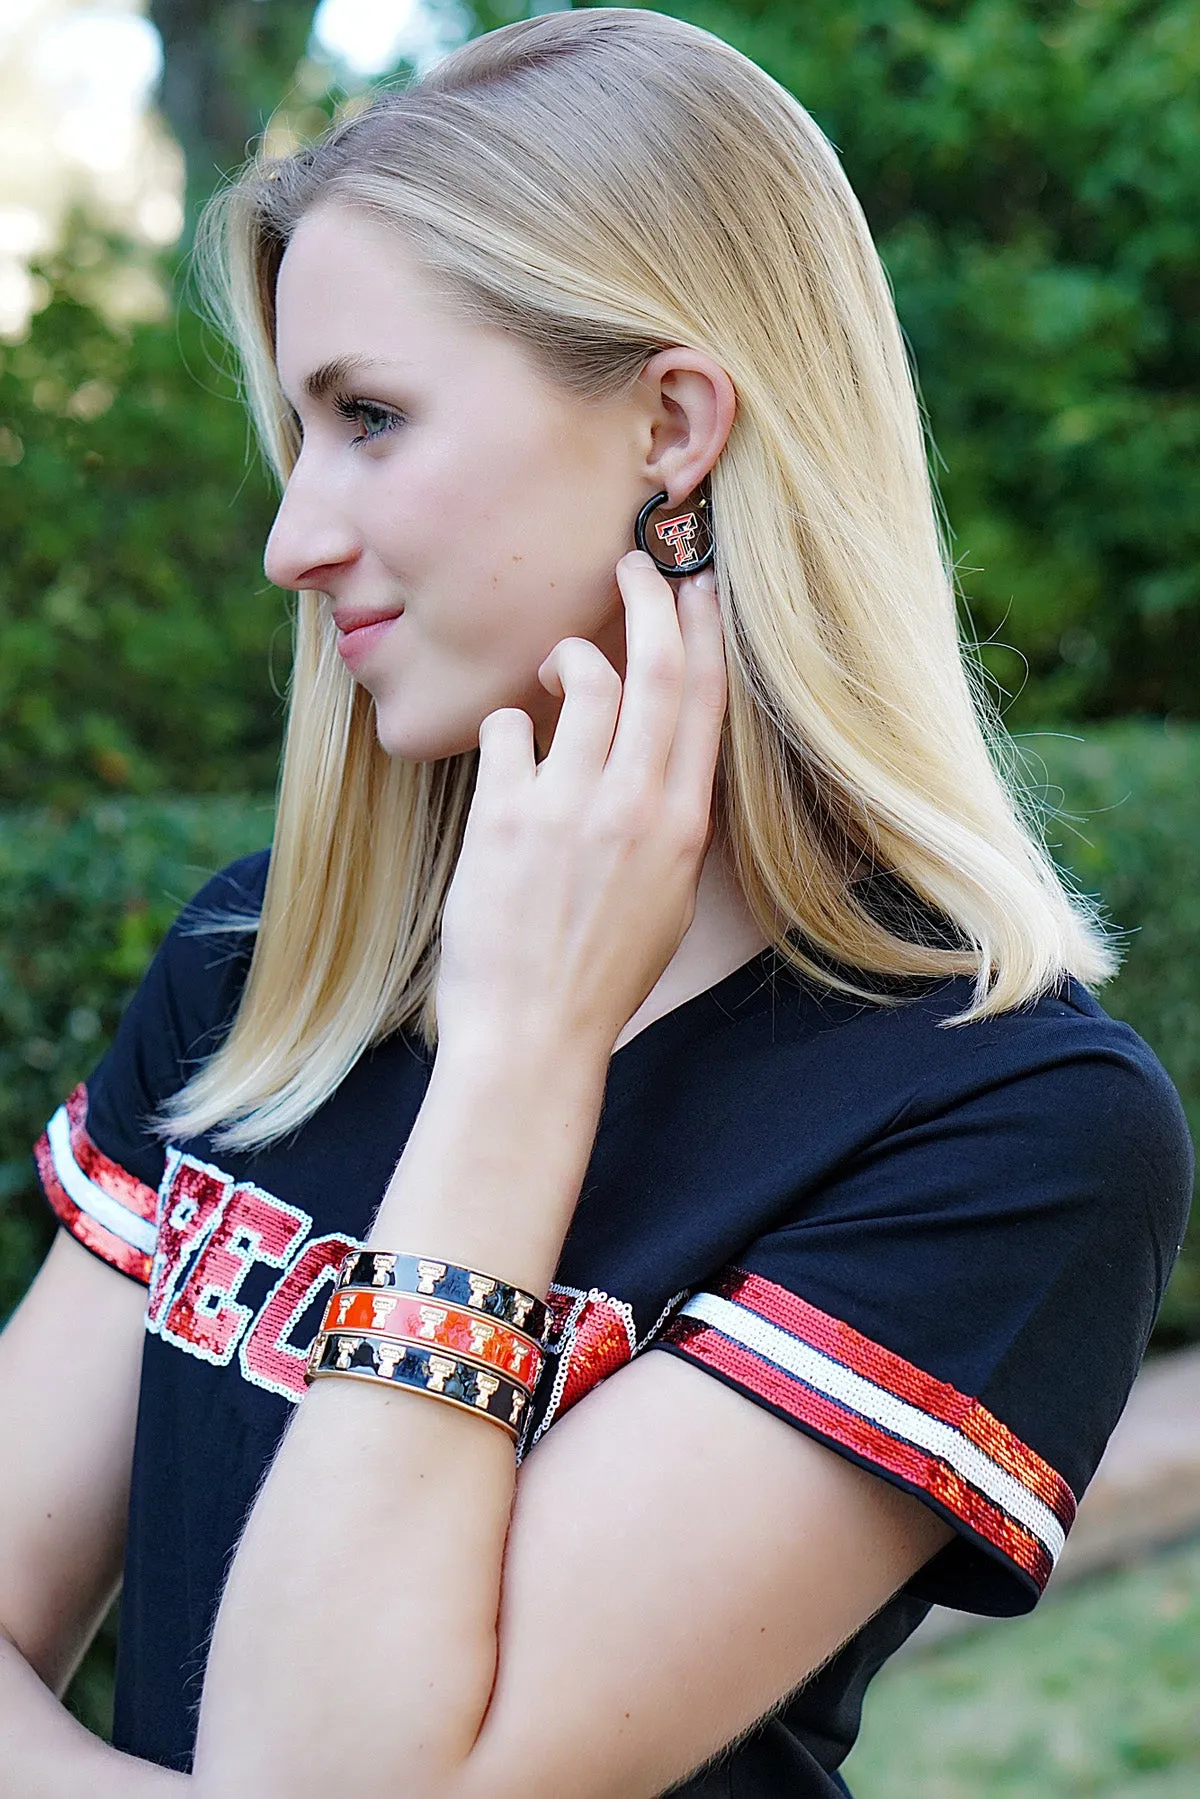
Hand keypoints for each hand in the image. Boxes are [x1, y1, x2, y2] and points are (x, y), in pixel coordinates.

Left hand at [435, 551, 727, 1064]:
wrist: (532, 1032)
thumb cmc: (599, 974)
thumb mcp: (665, 899)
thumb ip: (666, 823)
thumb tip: (658, 762)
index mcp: (682, 826)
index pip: (705, 702)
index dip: (704, 630)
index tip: (697, 585)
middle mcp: (632, 806)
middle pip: (655, 669)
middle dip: (647, 597)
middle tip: (631, 562)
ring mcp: (567, 807)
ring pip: (580, 679)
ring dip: (566, 657)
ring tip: (550, 671)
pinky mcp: (502, 816)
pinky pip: (506, 729)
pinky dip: (507, 727)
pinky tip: (506, 755)